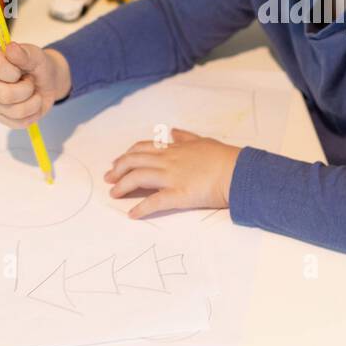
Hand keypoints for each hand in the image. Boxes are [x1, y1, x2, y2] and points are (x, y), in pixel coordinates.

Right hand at [0, 42, 71, 127]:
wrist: (48, 80)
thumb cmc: (37, 65)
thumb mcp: (36, 56)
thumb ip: (24, 54)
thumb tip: (10, 47)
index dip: (15, 71)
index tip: (21, 69)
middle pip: (6, 95)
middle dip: (27, 89)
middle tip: (30, 81)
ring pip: (15, 112)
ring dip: (34, 101)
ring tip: (33, 92)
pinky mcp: (2, 117)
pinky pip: (20, 123)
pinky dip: (34, 113)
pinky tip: (32, 102)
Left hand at [104, 128, 240, 218]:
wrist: (237, 171)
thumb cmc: (224, 157)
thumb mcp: (203, 141)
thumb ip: (185, 137)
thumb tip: (172, 131)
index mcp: (174, 149)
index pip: (143, 148)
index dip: (127, 155)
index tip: (117, 163)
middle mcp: (168, 161)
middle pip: (134, 161)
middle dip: (117, 170)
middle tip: (109, 179)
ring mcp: (171, 177)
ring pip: (138, 178)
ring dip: (122, 186)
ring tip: (114, 194)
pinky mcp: (178, 195)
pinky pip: (153, 202)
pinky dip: (140, 208)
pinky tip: (132, 214)